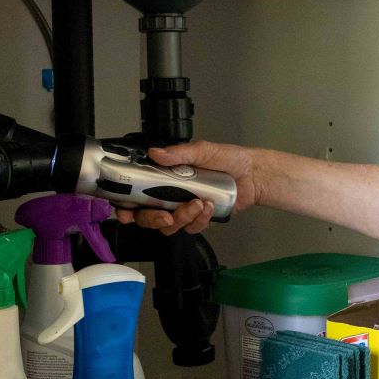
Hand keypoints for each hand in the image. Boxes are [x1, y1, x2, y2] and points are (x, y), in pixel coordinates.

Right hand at [114, 139, 261, 235]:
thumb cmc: (227, 159)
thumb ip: (178, 153)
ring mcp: (183, 209)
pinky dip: (200, 219)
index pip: (136, 195)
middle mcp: (170, 195)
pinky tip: (209, 206)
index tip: (126, 212)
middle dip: (153, 219)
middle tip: (165, 215)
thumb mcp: (201, 150)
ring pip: (169, 226)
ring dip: (182, 217)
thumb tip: (156, 153)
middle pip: (148, 217)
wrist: (252, 174)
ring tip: (198, 203)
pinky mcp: (199, 220)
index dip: (126, 207)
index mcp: (164, 177)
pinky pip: (192, 227)